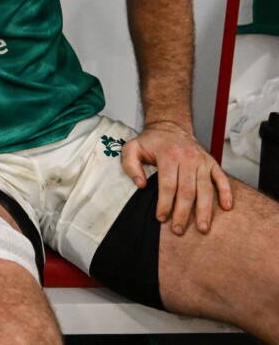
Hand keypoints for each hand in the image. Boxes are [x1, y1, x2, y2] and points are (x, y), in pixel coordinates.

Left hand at [121, 121, 232, 235]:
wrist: (170, 126)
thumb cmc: (151, 142)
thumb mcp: (132, 148)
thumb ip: (130, 165)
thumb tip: (141, 185)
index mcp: (168, 156)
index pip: (168, 185)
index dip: (165, 204)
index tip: (161, 218)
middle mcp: (188, 159)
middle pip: (187, 191)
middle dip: (183, 213)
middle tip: (179, 230)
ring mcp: (202, 161)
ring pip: (205, 189)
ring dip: (205, 210)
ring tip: (203, 228)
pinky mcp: (212, 163)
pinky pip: (222, 179)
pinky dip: (226, 193)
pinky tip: (226, 207)